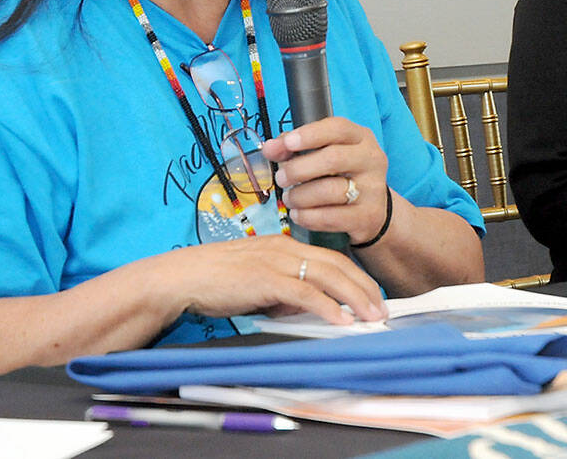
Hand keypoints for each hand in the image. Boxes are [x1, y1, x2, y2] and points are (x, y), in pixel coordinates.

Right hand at [152, 234, 386, 323]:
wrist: (182, 276)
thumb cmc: (214, 281)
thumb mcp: (257, 283)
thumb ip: (283, 291)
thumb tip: (308, 308)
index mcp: (283, 246)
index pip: (330, 258)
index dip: (355, 276)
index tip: (372, 295)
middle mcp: (284, 248)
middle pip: (337, 264)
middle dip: (364, 287)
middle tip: (383, 309)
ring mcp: (276, 261)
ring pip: (328, 276)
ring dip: (355, 297)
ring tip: (373, 316)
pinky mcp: (265, 279)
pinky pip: (305, 292)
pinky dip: (327, 307)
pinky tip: (342, 320)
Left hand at [262, 117, 391, 245]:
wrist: (372, 209)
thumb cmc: (342, 175)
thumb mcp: (324, 153)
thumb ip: (294, 147)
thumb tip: (270, 148)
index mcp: (361, 138)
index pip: (338, 128)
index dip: (310, 134)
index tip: (287, 143)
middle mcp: (371, 160)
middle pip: (333, 159)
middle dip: (299, 168)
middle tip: (281, 177)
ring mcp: (372, 189)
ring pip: (330, 190)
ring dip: (301, 196)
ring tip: (290, 198)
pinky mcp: (368, 215)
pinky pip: (331, 217)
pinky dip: (308, 217)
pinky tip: (298, 214)